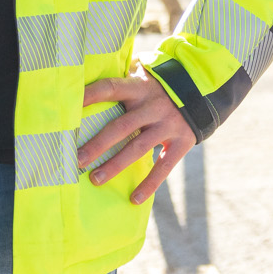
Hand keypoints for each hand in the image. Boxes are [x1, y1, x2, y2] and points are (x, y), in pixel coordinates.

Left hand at [77, 68, 198, 203]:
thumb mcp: (142, 75)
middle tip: (77, 160)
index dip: (91, 95)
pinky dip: (149, 184)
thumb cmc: (157, 86)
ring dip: (115, 165)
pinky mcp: (182, 142)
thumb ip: (121, 79)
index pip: (111, 88)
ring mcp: (168, 124)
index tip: (71, 106)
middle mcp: (152, 105)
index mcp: (138, 87)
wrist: (201, 91)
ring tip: (95, 179)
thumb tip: (86, 77)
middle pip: (121, 126)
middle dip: (98, 145)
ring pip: (138, 148)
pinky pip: (163, 166)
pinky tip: (134, 198)